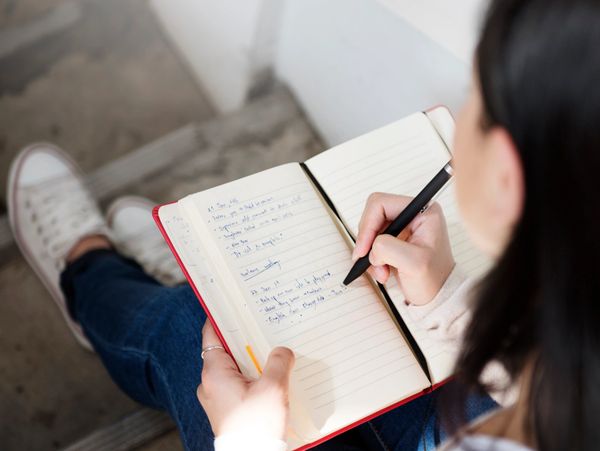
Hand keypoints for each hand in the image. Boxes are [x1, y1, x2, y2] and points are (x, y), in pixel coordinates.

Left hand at [197, 322, 294, 439]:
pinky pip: (237, 385)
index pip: (211, 334)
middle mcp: (210, 383)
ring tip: (272, 353)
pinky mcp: (226, 410)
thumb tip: (282, 350)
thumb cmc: (257, 426)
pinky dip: (250, 378)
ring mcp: (216, 398)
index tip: (232, 305)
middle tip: (263, 328)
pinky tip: (270, 379)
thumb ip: (279, 361)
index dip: (221, 317)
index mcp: (214, 372)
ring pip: (233, 369)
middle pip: (225, 350)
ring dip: (250, 361)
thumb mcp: (274, 387)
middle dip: (245, 340)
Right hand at [353, 193, 454, 304]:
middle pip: (373, 216)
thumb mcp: (413, 263)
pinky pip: (372, 242)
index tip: (364, 249)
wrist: (437, 297)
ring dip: (371, 253)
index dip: (368, 225)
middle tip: (372, 261)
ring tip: (382, 272)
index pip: (381, 204)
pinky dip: (372, 259)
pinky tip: (383, 271)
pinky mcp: (395, 239)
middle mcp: (412, 214)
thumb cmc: (434, 280)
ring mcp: (403, 226)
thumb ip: (388, 248)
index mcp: (423, 211)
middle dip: (369, 241)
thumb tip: (372, 245)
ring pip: (370, 231)